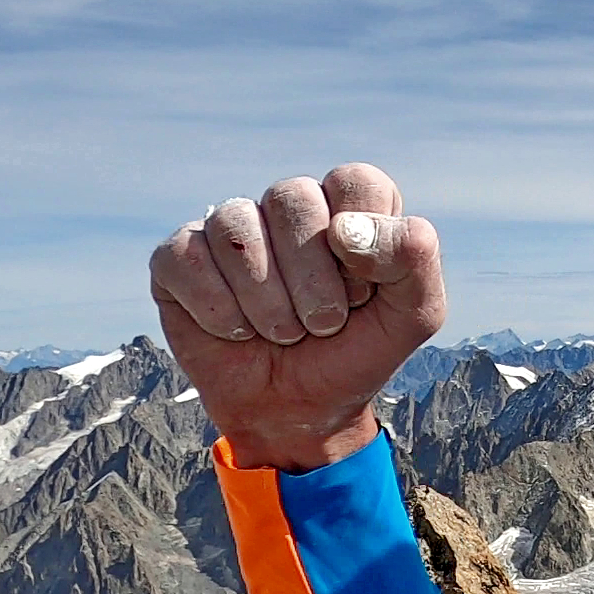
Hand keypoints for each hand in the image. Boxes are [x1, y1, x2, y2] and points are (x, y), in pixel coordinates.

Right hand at [149, 163, 446, 470]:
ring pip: (237, 230)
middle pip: (292, 197)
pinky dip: (220, 311)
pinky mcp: (180, 258)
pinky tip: (237, 331)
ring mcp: (232, 229)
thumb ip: (412, 260)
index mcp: (350, 208)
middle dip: (315, 281)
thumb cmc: (357, 354)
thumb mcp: (413, 316)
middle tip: (324, 324)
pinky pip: (187, 258)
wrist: (300, 412)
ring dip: (269, 303)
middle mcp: (289, 208)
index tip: (363, 294)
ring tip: (285, 333)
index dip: (364, 244)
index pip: (356, 182)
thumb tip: (344, 227)